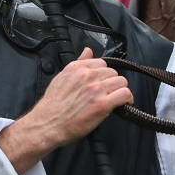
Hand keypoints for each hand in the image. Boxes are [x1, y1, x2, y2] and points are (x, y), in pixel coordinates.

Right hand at [0, 47, 133, 173]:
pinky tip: (124, 103)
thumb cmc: (53, 105)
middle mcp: (88, 75)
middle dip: (112, 82)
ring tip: (116, 98)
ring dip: (120, 90)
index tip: (104, 82)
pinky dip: (127, 98)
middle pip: (113, 72)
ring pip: (121, 81)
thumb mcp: (62, 77)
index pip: (102, 63)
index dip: (104, 74)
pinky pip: (124, 94)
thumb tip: (88, 50)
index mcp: (77, 67)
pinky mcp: (102, 104)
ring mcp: (96, 89)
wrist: (47, 124)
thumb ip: (78, 62)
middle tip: (108, 93)